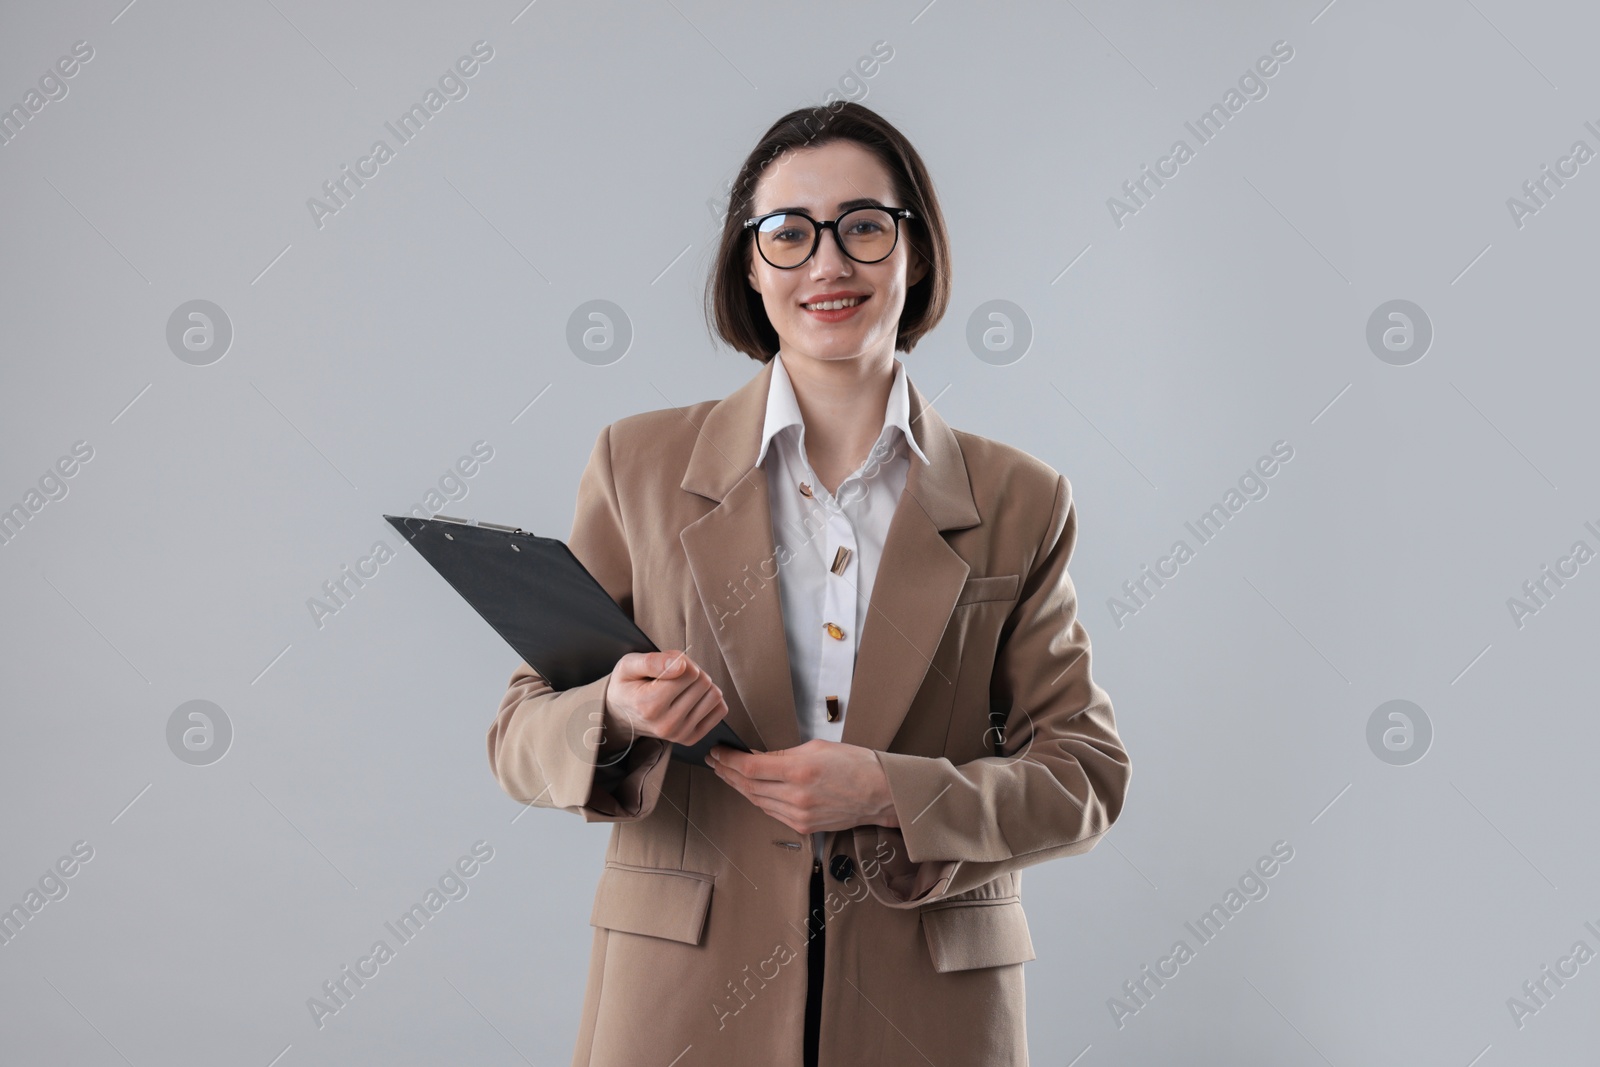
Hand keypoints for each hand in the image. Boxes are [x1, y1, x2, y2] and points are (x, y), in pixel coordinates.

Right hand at [603, 650, 727, 747]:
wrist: (621, 715)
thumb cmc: (627, 686)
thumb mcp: (628, 665)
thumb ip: (652, 661)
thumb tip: (681, 665)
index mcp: (649, 705)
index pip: (689, 672)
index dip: (681, 661)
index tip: (667, 665)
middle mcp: (666, 724)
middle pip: (703, 682)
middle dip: (692, 672)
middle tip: (674, 676)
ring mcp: (680, 734)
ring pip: (714, 695)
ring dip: (701, 686)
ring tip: (682, 687)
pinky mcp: (691, 738)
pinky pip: (720, 710)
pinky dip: (709, 699)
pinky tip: (691, 699)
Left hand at [706, 739, 900, 834]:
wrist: (881, 794)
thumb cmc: (855, 764)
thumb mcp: (817, 747)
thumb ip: (783, 754)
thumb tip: (758, 757)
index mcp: (799, 770)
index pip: (750, 767)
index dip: (728, 760)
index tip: (717, 751)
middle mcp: (796, 796)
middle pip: (748, 786)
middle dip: (727, 773)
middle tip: (715, 762)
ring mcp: (799, 815)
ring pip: (757, 801)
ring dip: (740, 787)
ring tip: (727, 774)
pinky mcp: (804, 826)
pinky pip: (772, 812)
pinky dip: (759, 799)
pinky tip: (752, 789)